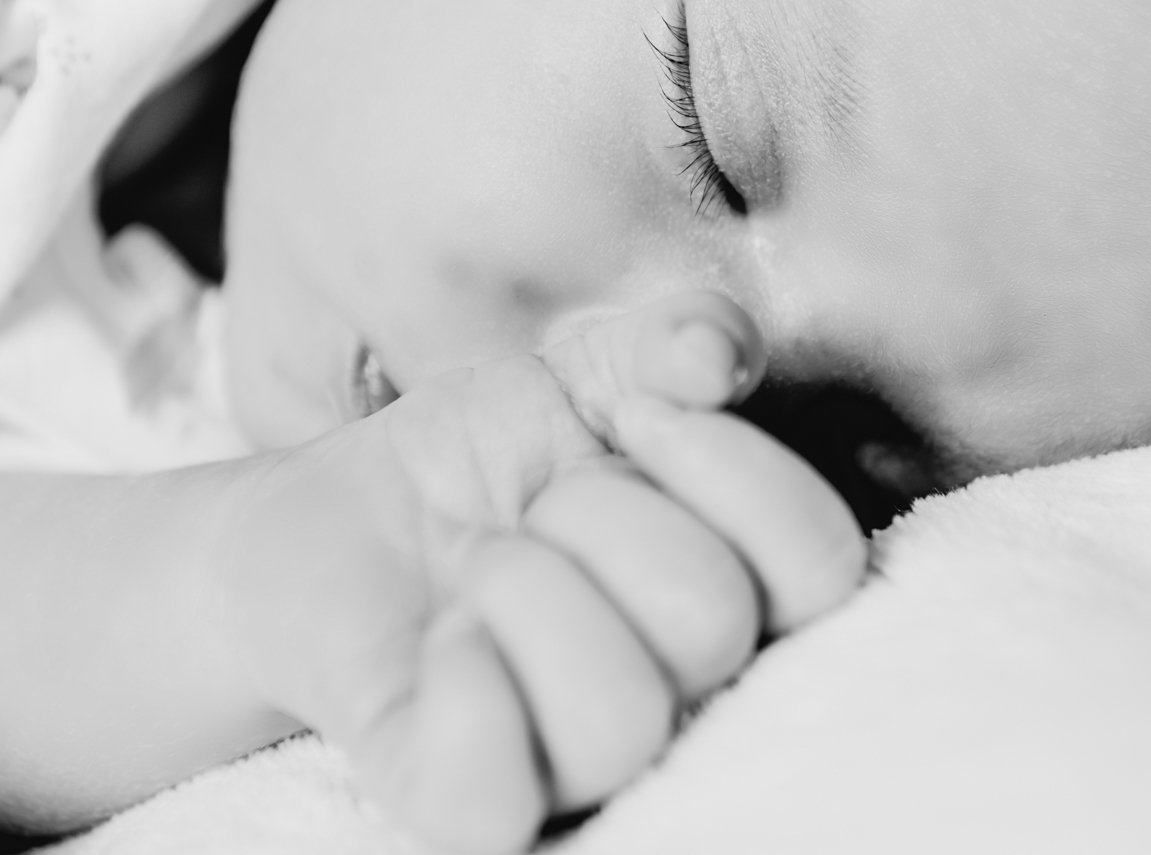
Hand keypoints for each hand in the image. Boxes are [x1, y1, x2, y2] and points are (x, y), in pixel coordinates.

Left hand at [215, 292, 866, 853]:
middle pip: (711, 621)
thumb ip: (668, 344)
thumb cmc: (479, 462)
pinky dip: (464, 696)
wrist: (327, 516)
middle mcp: (681, 696)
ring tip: (477, 567)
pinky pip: (489, 802)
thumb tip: (711, 356)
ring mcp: (571, 767)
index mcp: (734, 592)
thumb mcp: (579, 375)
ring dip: (525, 590)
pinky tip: (441, 636)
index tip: (636, 416)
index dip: (735, 470)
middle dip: (598, 514)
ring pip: (617, 719)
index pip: (822, 563)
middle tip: (534, 503)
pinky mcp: (459, 805)